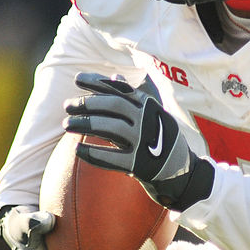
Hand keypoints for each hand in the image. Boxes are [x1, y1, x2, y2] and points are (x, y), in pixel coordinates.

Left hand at [63, 73, 214, 211]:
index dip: (97, 82)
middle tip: (67, 105)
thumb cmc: (162, 139)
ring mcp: (145, 142)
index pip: (120, 89)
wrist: (182, 172)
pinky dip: (93, 154)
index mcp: (150, 106)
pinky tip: (78, 150)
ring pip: (111, 128)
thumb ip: (133, 98)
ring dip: (86, 124)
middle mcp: (148, 120)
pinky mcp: (140, 165)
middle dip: (88, 103)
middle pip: (114, 105)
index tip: (76, 79)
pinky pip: (112, 158)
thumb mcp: (152, 114)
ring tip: (67, 124)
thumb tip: (114, 77)